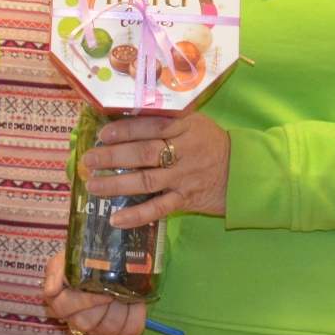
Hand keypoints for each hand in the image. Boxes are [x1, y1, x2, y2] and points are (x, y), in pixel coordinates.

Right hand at [43, 249, 145, 334]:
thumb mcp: (67, 258)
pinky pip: (130, 331)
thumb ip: (56, 270)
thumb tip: (51, 290)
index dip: (83, 299)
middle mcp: (76, 319)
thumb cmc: (83, 261)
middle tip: (112, 287)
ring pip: (109, 328)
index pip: (64, 308)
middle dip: (103, 303)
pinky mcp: (117, 333)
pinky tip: (135, 302)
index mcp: (59, 301)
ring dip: (121, 308)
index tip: (99, 286)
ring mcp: (97, 329)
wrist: (107, 261)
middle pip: (85, 322)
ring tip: (124, 291)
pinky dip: (136, 315)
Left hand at [84, 112, 229, 226]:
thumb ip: (165, 119)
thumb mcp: (194, 121)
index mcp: (184, 127)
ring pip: (147, 181)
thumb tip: (123, 116)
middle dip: (112, 156)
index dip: (125, 130)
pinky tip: (115, 219)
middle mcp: (184, 151)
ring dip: (116, 185)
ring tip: (93, 186)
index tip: (102, 134)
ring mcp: (184, 178)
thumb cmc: (210, 142)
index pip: (151, 126)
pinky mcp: (186, 200)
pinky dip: (136, 215)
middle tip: (88, 159)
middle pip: (144, 153)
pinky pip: (159, 209)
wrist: (245, 171)